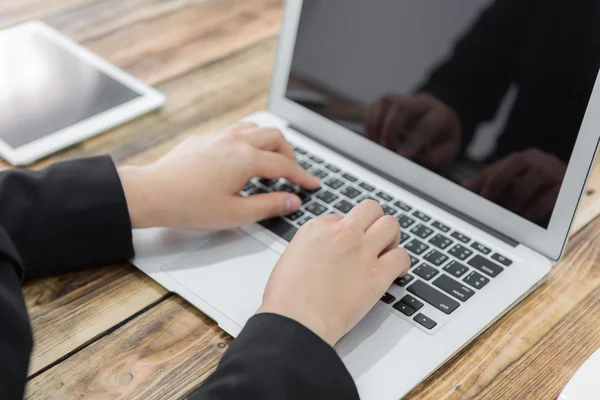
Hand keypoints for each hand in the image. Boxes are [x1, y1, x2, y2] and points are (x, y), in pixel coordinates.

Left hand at [118, 123, 319, 229]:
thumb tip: (292, 201)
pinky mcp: (204, 139)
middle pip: (275, 137)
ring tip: (272, 162)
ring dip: (270, 143)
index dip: (302, 177)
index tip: (312, 184)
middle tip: (293, 173)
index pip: (285, 165)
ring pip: (256, 129)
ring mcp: (218, 136)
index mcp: (245, 159)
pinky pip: (236, 131)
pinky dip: (251, 141)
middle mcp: (235, 141)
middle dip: (290, 154)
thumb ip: (269, 206)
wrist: (151, 193)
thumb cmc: (189, 205)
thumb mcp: (235, 214)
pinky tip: (243, 158)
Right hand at [257, 201, 410, 345]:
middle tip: (373, 238)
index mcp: (317, 228)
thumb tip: (325, 253)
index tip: (347, 245)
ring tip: (386, 251)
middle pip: (370, 209)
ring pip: (391, 225)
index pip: (342, 217)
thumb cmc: (287, 298)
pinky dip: (402, 264)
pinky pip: (402, 257)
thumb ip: (312, 247)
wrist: (296, 320)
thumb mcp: (291, 257)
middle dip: (374, 222)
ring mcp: (361, 251)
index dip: (347, 231)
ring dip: (391, 237)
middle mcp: (342, 233)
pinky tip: (395, 272)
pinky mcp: (377, 275)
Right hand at [365, 93, 461, 166]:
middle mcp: (420, 103)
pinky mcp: (389, 101)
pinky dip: (369, 121)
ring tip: (376, 143)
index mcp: (439, 114)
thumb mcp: (450, 145)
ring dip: (377, 124)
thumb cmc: (441, 133)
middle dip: (390, 129)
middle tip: (387, 147)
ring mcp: (403, 99)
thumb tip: (428, 159)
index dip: (412, 141)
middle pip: (402, 108)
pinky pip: (375, 105)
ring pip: (386, 102)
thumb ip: (441, 154)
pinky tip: (371, 136)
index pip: (425, 125)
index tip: (401, 155)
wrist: (437, 115)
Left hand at [464, 149, 566, 221]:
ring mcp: (555, 172)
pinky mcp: (568, 187)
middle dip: (499, 181)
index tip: (473, 193)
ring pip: (536, 177)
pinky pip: (552, 196)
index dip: (484, 178)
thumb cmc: (533, 190)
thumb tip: (465, 187)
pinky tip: (526, 219)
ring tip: (508, 214)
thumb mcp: (511, 185)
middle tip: (488, 201)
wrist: (570, 190)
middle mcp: (539, 160)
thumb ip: (490, 183)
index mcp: (522, 159)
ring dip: (519, 198)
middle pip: (517, 162)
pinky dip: (536, 208)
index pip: (499, 165)